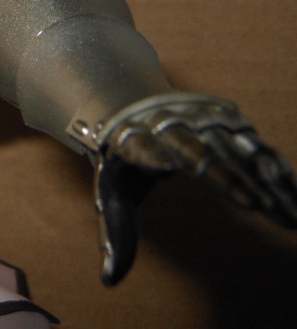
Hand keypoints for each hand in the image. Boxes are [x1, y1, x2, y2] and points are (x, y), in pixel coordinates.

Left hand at [93, 93, 296, 284]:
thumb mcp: (111, 191)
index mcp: (130, 140)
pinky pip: (255, 145)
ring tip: (289, 217)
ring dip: (263, 181)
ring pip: (233, 147)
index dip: (149, 156)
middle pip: (195, 150)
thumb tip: (108, 281)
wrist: (132, 105)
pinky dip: (277, 172)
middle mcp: (166, 124)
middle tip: (257, 206)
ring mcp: (198, 118)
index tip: (163, 167)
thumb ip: (115, 234)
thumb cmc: (122, 162)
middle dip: (225, 175)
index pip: (139, 148)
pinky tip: (293, 201)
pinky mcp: (225, 118)